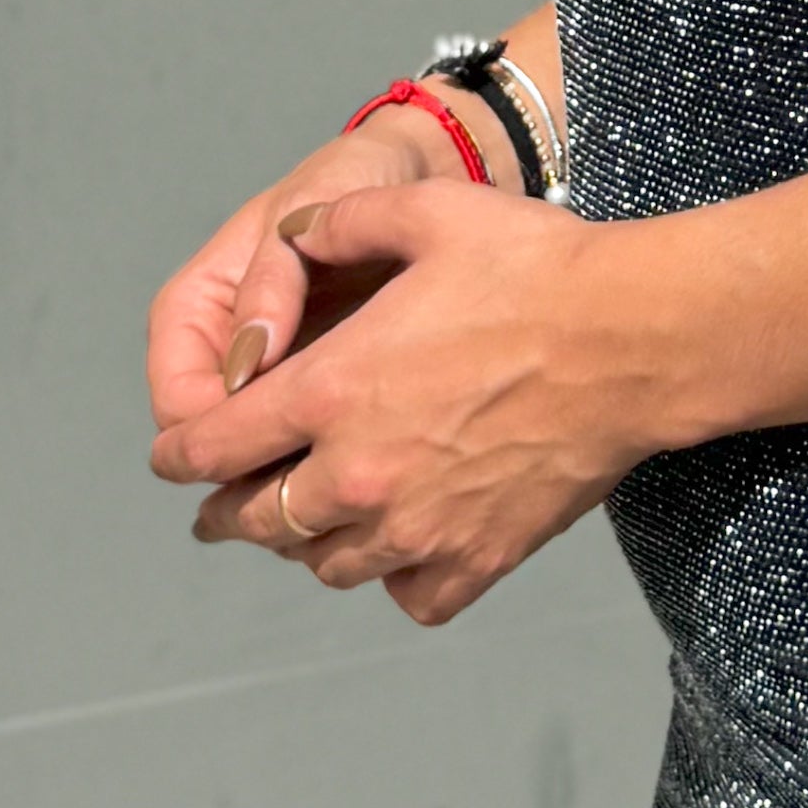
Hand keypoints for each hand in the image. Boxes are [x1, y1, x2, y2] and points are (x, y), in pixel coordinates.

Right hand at [142, 109, 458, 454]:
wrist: (412, 175)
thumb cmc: (347, 180)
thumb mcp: (303, 213)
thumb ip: (272, 279)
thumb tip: (248, 362)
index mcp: (191, 310)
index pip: (176, 403)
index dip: (216, 432)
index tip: (279, 431)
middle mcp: (218, 353)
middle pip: (213, 445)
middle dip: (257, 462)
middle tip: (326, 453)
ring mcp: (267, 376)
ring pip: (259, 455)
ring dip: (298, 463)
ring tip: (359, 446)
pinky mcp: (316, 389)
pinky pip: (309, 443)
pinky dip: (333, 451)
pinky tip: (378, 439)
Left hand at [149, 174, 657, 626]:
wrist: (635, 339)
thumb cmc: (536, 268)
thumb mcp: (426, 211)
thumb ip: (343, 222)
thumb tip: (295, 235)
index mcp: (333, 389)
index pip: (215, 446)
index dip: (180, 455)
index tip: (172, 460)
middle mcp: (359, 472)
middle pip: (257, 520)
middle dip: (226, 513)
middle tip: (218, 510)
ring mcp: (418, 527)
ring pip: (326, 564)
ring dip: (305, 544)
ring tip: (305, 527)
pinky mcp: (477, 558)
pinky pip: (408, 596)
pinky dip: (393, 581)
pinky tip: (398, 551)